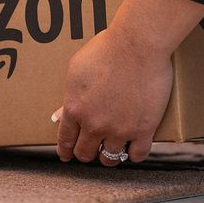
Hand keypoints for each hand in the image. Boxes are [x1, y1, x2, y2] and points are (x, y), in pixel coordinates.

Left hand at [53, 0, 203, 165]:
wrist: (138, 44)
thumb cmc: (106, 49)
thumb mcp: (76, 70)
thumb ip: (69, 97)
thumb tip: (59, 116)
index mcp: (75, 109)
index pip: (66, 140)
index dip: (65, 150)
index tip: (66, 155)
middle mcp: (95, 124)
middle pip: (85, 153)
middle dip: (86, 152)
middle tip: (91, 149)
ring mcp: (120, 129)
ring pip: (110, 158)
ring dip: (109, 155)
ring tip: (113, 150)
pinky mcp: (144, 129)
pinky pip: (138, 155)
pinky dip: (134, 154)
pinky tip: (133, 148)